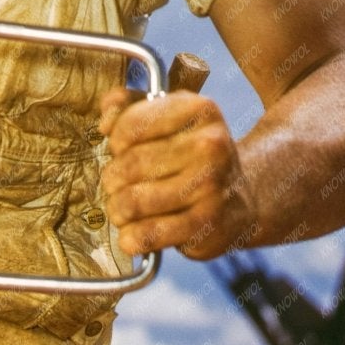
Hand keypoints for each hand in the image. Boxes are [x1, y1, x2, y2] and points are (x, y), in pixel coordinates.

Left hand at [98, 87, 256, 260]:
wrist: (239, 199)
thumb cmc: (189, 155)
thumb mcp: (166, 118)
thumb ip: (127, 106)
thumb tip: (105, 123)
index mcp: (200, 111)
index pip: (131, 125)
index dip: (115, 142)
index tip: (120, 150)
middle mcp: (211, 146)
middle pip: (130, 165)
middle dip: (112, 179)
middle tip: (116, 186)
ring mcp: (211, 187)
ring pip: (133, 201)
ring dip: (118, 210)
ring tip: (123, 209)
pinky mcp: (206, 225)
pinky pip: (148, 233)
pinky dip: (131, 238)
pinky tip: (131, 235)